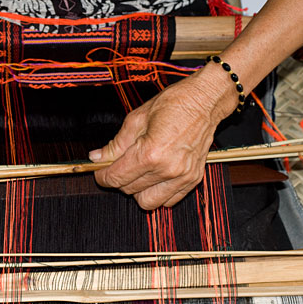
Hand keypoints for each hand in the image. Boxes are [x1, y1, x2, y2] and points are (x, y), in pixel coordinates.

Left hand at [89, 70, 235, 209]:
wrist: (205, 101)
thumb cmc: (173, 104)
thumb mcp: (136, 119)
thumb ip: (115, 144)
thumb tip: (97, 158)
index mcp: (150, 153)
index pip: (117, 177)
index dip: (102, 176)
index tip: (100, 172)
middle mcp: (167, 169)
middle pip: (129, 190)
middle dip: (118, 180)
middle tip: (117, 166)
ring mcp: (182, 177)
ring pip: (148, 202)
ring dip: (137, 191)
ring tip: (137, 173)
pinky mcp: (194, 179)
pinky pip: (169, 201)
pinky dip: (157, 193)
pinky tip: (154, 177)